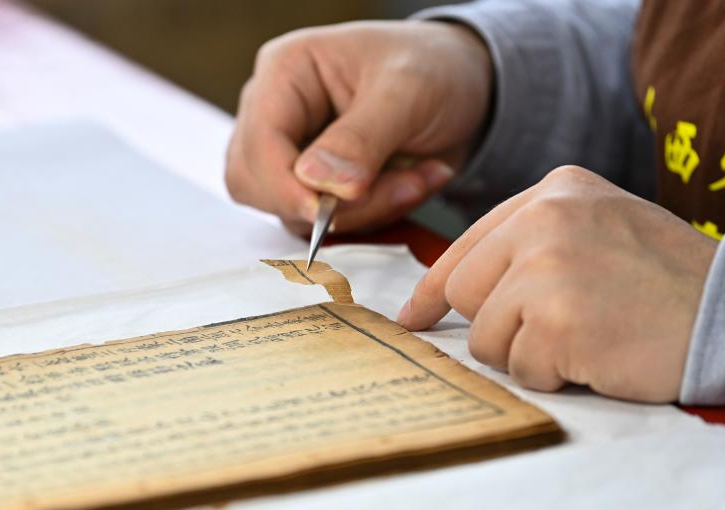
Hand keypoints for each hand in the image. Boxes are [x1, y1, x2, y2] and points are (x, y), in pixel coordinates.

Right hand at [226, 20, 492, 233]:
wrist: (467, 88)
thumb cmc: (433, 68)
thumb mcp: (407, 91)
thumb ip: (361, 138)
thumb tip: (319, 183)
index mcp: (286, 72)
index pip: (257, 143)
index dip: (284, 185)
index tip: (326, 210)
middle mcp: (279, 116)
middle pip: (261, 187)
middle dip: (332, 204)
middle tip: (402, 186)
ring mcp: (296, 156)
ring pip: (298, 214)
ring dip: (366, 210)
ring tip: (419, 178)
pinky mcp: (320, 190)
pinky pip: (331, 226)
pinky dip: (378, 216)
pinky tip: (415, 182)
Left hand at [397, 166, 718, 402]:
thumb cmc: (664, 279)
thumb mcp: (598, 228)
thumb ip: (529, 245)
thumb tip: (444, 294)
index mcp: (553, 191)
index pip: (466, 244)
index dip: (435, 288)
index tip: (414, 315)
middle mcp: (544, 220)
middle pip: (467, 293)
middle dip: (499, 324)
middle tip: (556, 327)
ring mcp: (549, 270)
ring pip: (486, 338)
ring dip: (529, 353)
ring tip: (587, 336)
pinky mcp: (559, 322)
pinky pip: (521, 369)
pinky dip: (556, 375)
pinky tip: (598, 355)